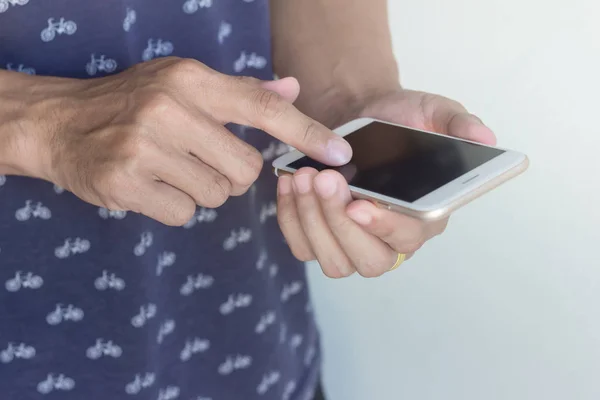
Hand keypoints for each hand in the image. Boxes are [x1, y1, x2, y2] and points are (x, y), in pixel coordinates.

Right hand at [0, 58, 351, 224]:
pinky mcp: (125, 184)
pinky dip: (174, 206)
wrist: (61, 123)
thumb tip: (292, 89)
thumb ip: (241, 90)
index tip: (340, 154)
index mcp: (190, 80)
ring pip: (216, 195)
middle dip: (233, 174)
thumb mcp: (183, 82)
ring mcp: (143, 148)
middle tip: (202, 159)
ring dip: (202, 189)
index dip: (306, 133)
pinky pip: (183, 214)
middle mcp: (168, 110)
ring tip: (170, 168)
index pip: (263, 107)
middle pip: (245, 169)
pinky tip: (152, 185)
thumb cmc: (132, 101)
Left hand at [277, 89, 495, 277]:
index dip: (383, 227)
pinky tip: (290, 183)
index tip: (359, 205)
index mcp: (424, 217)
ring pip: (333, 260)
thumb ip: (457, 125)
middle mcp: (388, 239)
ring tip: (305, 178)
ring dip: (313, 221)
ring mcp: (352, 243)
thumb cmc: (398, 122)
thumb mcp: (432, 113)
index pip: (408, 238)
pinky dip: (290, 218)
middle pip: (368, 260)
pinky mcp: (320, 238)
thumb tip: (485, 137)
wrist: (357, 117)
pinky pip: (302, 246)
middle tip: (324, 181)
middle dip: (340, 223)